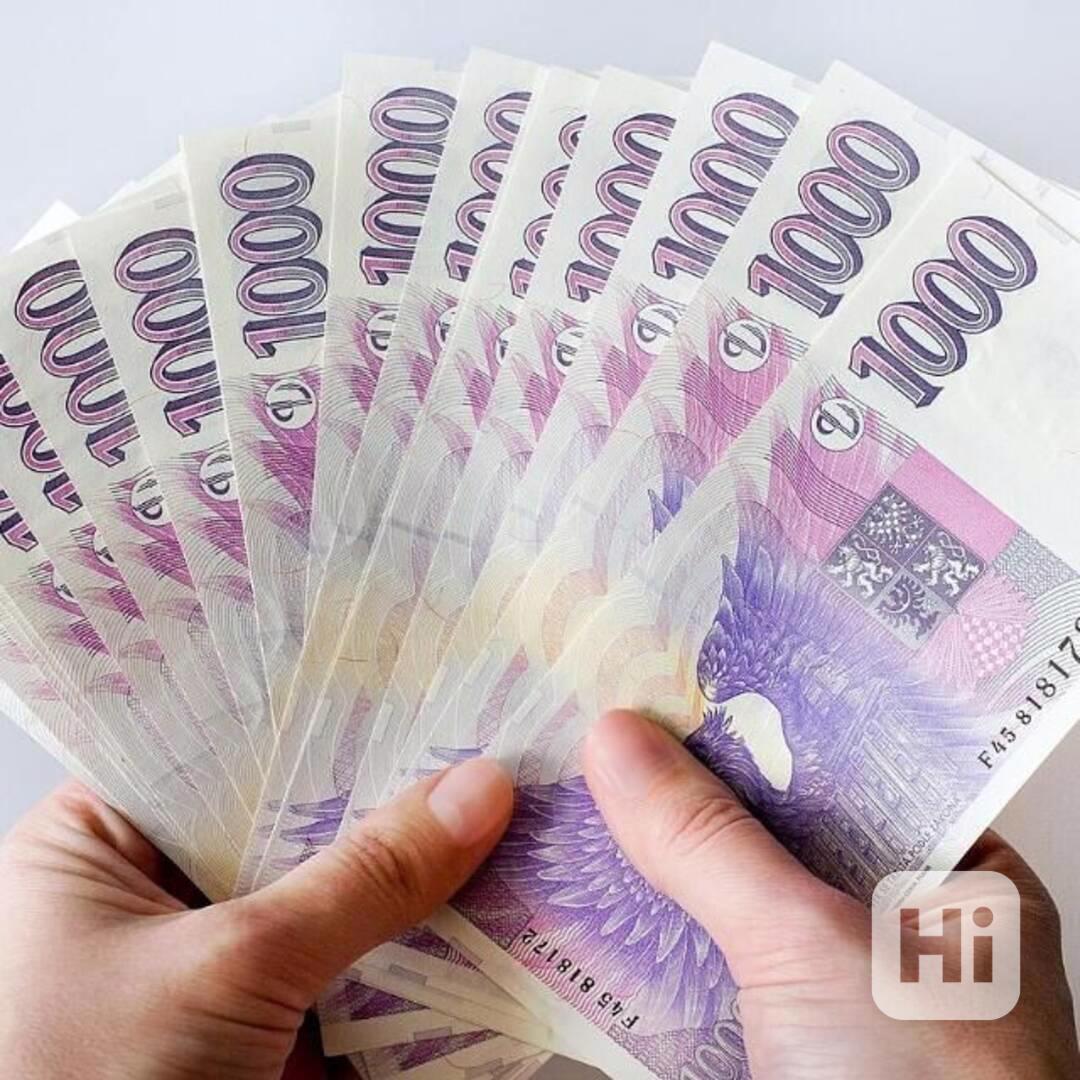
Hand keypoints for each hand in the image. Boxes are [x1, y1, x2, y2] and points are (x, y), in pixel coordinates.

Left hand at [0, 760, 512, 1079]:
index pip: (232, 739)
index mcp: (103, 838)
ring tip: (506, 799)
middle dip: (387, 788)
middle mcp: (161, 887)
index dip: (327, 709)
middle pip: (294, 815)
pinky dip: (413, 951)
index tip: (422, 677)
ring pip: (332, 891)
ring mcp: (220, 959)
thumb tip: (476, 792)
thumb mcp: (228, 967)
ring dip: (413, 869)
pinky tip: (486, 905)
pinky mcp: (267, 1023)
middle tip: (483, 729)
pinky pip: (351, 965)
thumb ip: (360, 878)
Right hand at [584, 710, 1079, 1079]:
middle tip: (612, 716)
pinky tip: (586, 896)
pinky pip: (704, 969)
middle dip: (699, 787)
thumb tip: (618, 740)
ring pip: (735, 903)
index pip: (857, 765)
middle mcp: (898, 933)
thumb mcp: (812, 943)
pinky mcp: (774, 1048)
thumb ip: (711, 839)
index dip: (770, 716)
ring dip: (662, 864)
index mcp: (958, 883)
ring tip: (578, 784)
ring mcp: (836, 998)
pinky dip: (651, 938)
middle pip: (783, 833)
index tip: (689, 671)